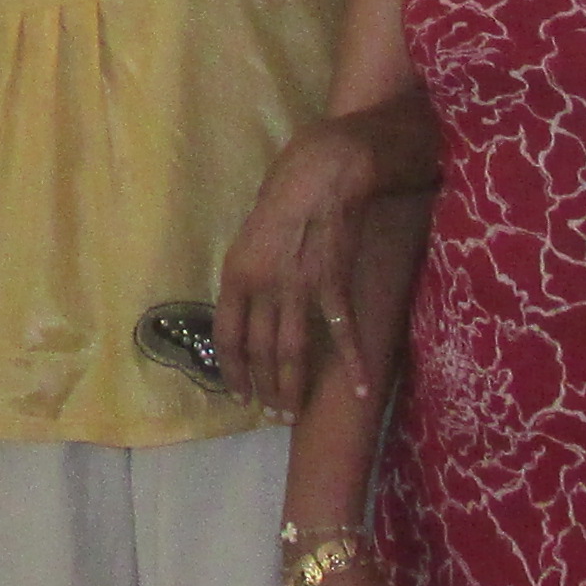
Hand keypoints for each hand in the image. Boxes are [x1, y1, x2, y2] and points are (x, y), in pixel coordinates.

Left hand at [217, 121, 383, 417]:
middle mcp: (261, 285)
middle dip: (265, 388)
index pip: (226, 337)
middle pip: (259, 351)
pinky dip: (351, 364)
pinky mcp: (333, 284)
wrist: (323, 171)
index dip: (232, 372)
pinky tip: (359, 389)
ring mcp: (298, 287)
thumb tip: (252, 311)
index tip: (239, 395)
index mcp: (235, 273)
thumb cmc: (284, 195)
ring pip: (291, 352)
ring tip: (294, 413)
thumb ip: (249, 275)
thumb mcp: (250, 234)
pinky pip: (342, 333)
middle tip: (273, 413)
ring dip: (293, 387)